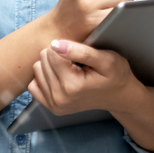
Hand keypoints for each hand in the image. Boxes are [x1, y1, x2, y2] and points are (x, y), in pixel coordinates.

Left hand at [28, 39, 142, 115]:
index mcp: (72, 85)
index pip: (52, 51)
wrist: (119, 96)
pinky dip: (45, 77)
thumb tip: (55, 45)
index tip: (80, 53)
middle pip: (43, 59)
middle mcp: (59, 98)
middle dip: (58, 55)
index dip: (66, 46)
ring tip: (70, 69)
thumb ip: (81, 51)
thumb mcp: (106, 59)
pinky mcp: (51, 107)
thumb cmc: (116, 75)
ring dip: (51, 65)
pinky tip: (61, 77)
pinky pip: (34, 84)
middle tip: (76, 62)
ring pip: (37, 69)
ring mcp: (54, 105)